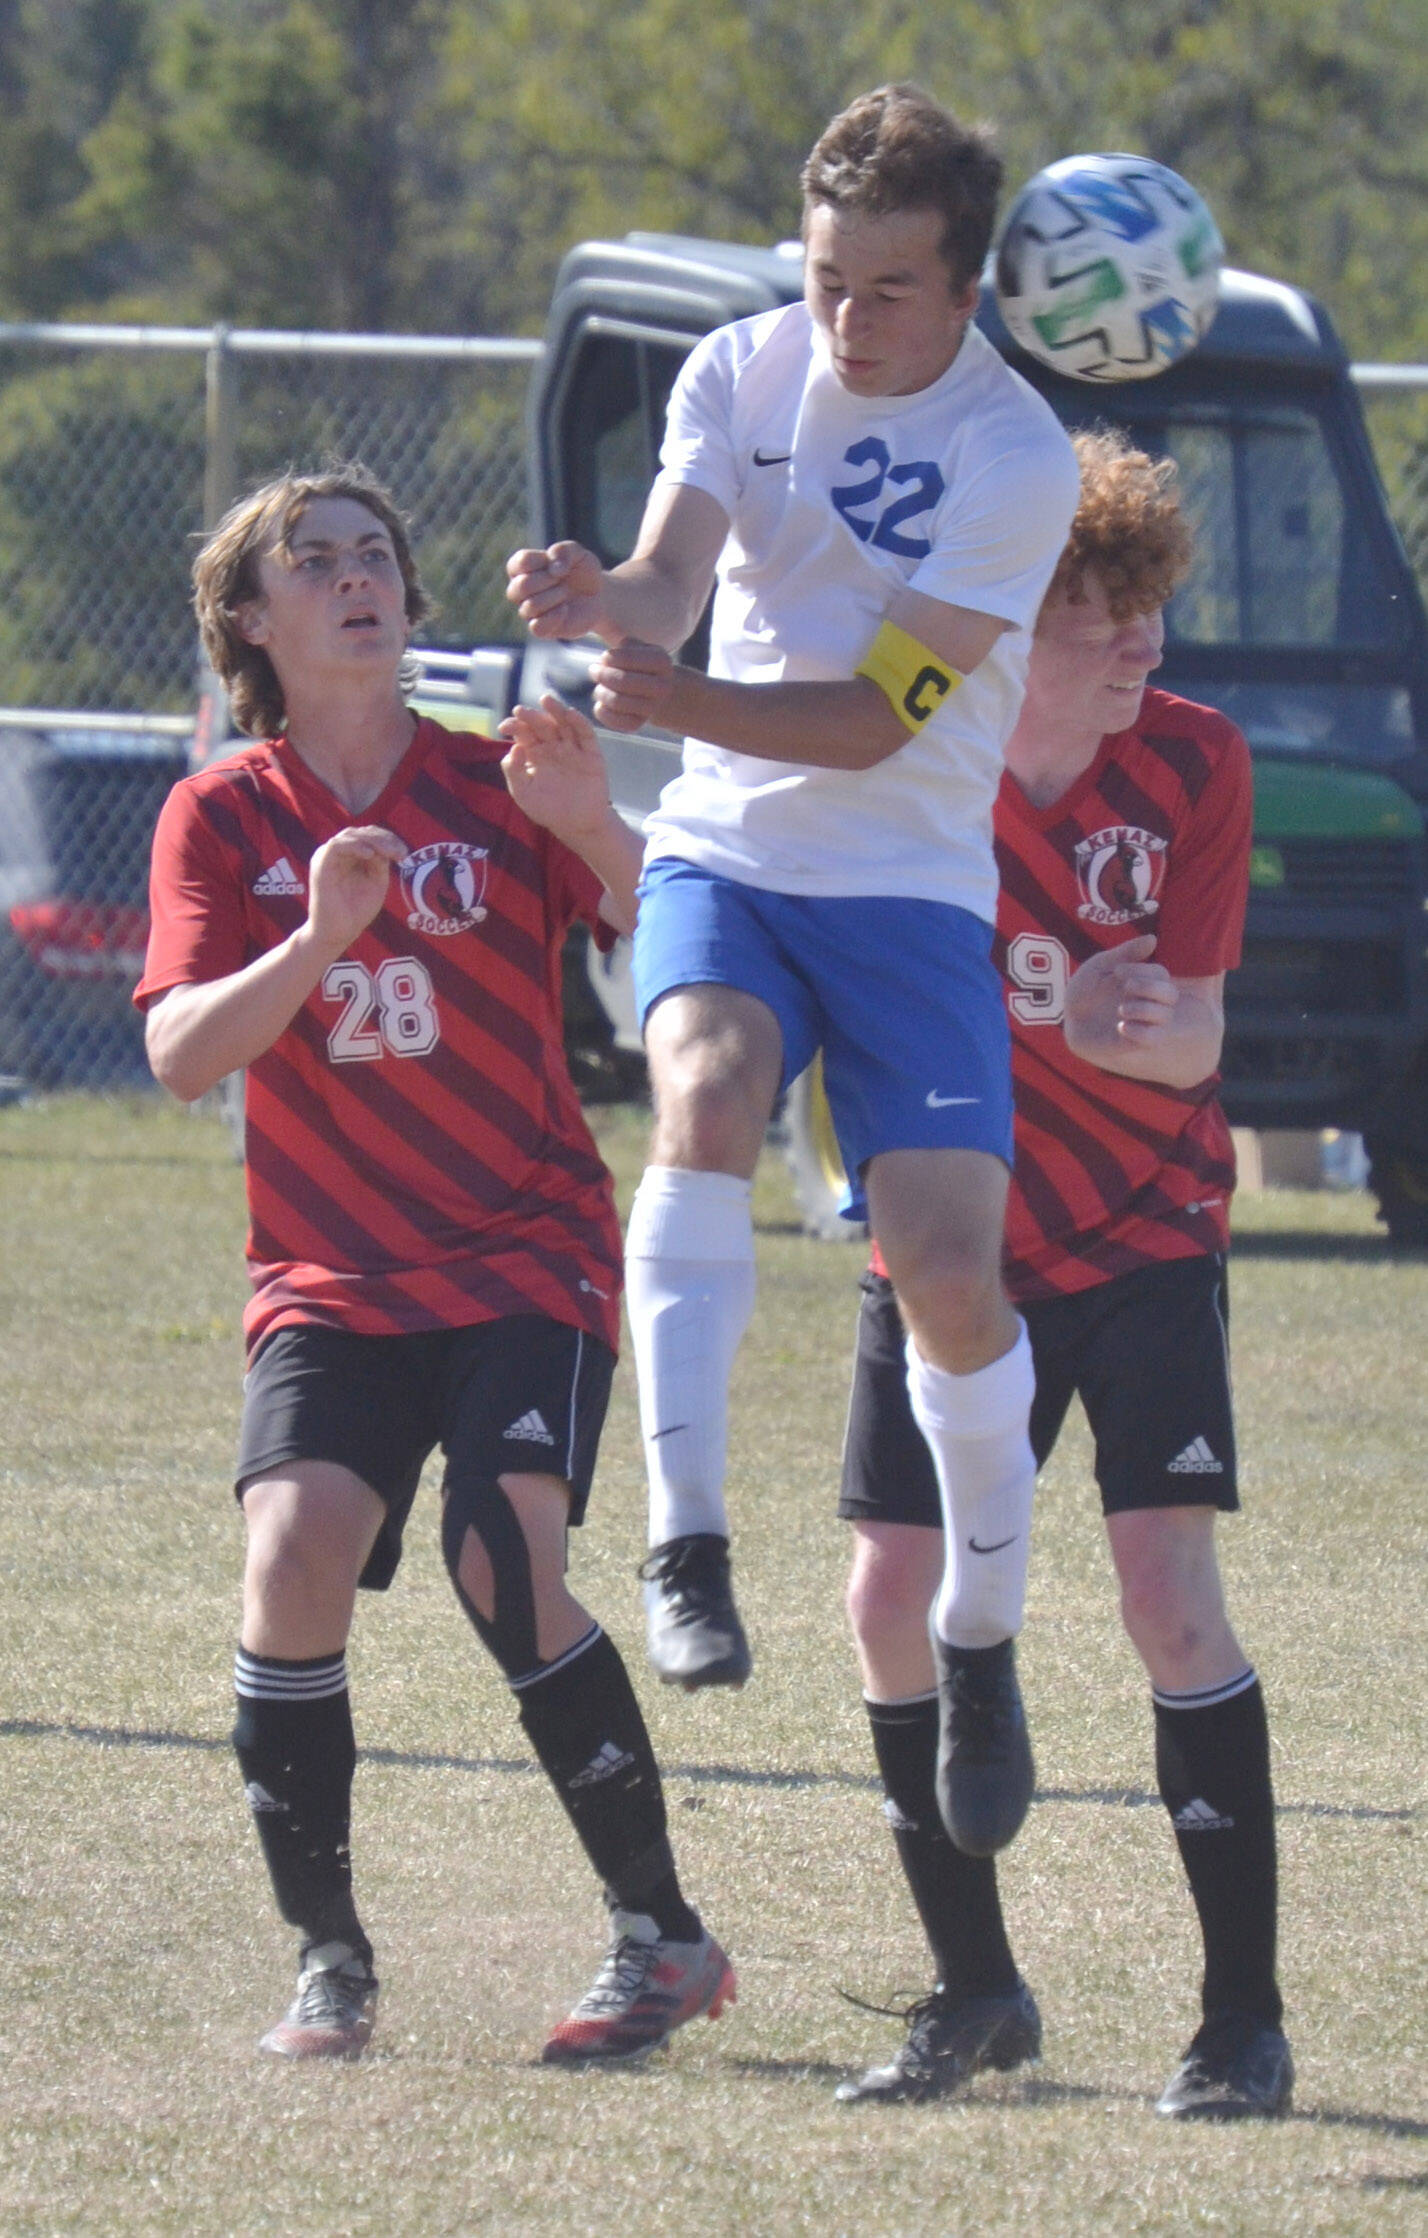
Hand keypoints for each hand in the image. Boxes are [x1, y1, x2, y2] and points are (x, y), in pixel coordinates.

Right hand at [305, 825, 406, 954]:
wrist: (338, 933)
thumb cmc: (355, 911)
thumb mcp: (376, 882)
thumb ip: (380, 863)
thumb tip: (385, 847)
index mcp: (350, 856)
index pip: (369, 836)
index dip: (388, 840)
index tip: (404, 853)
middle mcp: (338, 853)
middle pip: (362, 833)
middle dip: (384, 839)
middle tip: (401, 853)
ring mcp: (328, 857)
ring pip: (351, 835)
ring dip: (373, 841)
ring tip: (389, 853)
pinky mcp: (321, 865)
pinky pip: (336, 845)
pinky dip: (354, 846)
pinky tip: (370, 855)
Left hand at [500, 693, 612, 842]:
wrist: (577, 825)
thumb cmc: (547, 809)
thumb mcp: (524, 793)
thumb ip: (514, 771)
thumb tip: (514, 747)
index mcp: (535, 753)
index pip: (523, 733)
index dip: (514, 726)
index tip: (505, 726)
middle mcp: (553, 746)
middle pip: (542, 725)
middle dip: (531, 716)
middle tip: (521, 711)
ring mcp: (573, 748)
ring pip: (564, 724)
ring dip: (556, 710)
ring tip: (545, 699)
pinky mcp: (591, 754)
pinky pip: (586, 735)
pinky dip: (579, 722)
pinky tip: (570, 714)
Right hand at [506, 540, 607, 640]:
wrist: (598, 596)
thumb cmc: (581, 571)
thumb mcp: (577, 553)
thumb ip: (563, 551)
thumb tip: (553, 570)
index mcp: (523, 567)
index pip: (520, 562)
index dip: (541, 561)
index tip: (558, 563)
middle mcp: (520, 590)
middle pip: (519, 587)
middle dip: (546, 581)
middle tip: (562, 580)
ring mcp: (529, 611)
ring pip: (529, 607)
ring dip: (553, 597)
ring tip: (565, 593)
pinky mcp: (542, 629)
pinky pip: (536, 627)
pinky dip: (554, 616)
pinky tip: (565, 609)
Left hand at [592, 637, 675, 732]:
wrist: (660, 693)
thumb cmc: (641, 664)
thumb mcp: (638, 647)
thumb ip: (622, 644)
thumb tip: (605, 657)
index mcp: (662, 661)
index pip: (628, 658)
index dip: (610, 658)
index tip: (604, 658)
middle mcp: (662, 686)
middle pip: (622, 681)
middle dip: (602, 675)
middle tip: (593, 670)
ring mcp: (652, 708)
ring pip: (616, 701)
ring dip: (600, 693)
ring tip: (599, 687)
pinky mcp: (638, 725)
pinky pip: (613, 720)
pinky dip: (602, 711)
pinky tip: (602, 703)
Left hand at [1064, 933, 1176, 1051]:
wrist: (1069, 1017)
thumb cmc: (1086, 988)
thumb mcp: (1101, 965)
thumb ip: (1126, 953)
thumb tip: (1153, 939)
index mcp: (1144, 982)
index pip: (1160, 974)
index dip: (1143, 971)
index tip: (1117, 971)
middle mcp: (1149, 1002)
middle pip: (1171, 995)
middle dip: (1150, 988)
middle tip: (1126, 986)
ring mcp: (1143, 1023)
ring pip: (1165, 1017)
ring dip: (1145, 1009)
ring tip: (1121, 1009)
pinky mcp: (1133, 1042)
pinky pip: (1152, 1039)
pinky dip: (1141, 1032)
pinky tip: (1121, 1026)